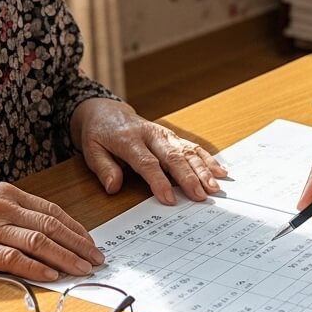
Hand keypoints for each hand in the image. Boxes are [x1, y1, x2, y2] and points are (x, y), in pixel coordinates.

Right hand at [0, 182, 103, 281]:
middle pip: (52, 227)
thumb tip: (46, 230)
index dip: (76, 229)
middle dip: (78, 245)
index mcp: (9, 194)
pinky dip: (36, 267)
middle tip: (95, 259)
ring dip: (65, 258)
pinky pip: (14, 258)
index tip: (90, 243)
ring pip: (39, 242)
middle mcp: (4, 207)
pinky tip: (51, 275)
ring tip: (82, 269)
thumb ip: (15, 212)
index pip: (52, 212)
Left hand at [72, 98, 226, 203]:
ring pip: (187, 150)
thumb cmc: (99, 134)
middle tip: (201, 196)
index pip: (146, 162)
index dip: (159, 181)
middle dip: (189, 177)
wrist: (107, 112)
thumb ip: (103, 168)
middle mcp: (151, 134)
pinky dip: (207, 159)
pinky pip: (192, 146)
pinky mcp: (173, 136)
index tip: (169, 199)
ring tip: (214, 187)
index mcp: (128, 139)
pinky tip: (220, 171)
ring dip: (203, 169)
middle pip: (173, 156)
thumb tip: (113, 186)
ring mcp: (164, 134)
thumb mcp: (91, 150)